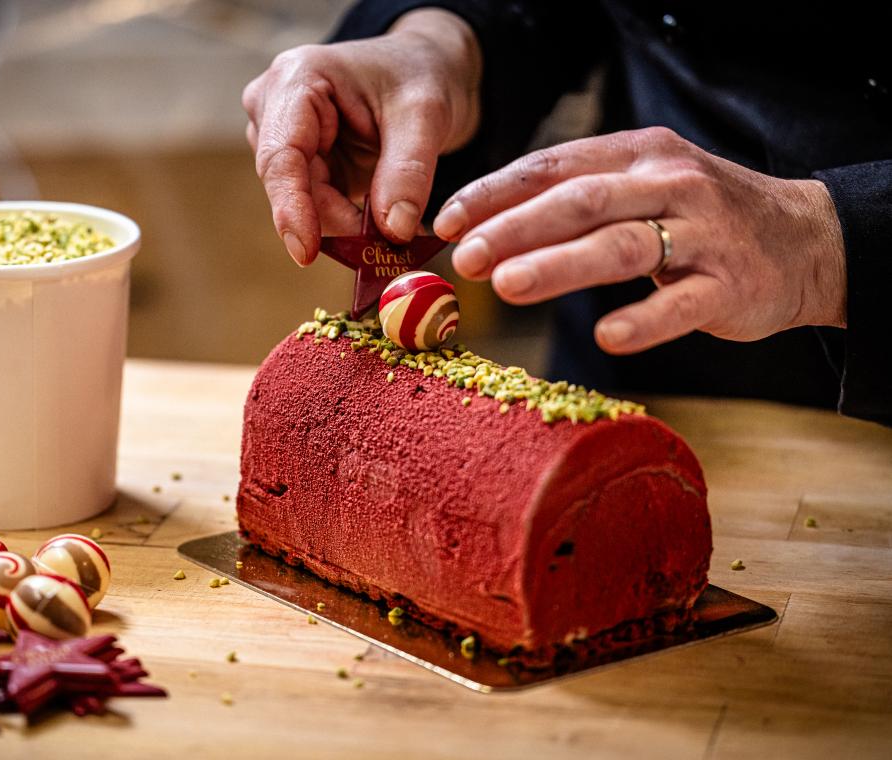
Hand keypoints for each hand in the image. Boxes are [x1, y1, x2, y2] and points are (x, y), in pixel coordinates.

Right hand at [242, 9, 479, 264]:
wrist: (421, 69)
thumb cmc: (419, 74)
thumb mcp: (425, 115)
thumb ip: (408, 171)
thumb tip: (393, 230)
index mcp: (296, 78)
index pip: (281, 155)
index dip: (291, 207)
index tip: (306, 253)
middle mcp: (275, 106)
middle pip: (291, 185)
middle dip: (335, 220)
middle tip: (385, 246)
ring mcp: (282, 136)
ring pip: (303, 202)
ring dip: (345, 222)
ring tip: (393, 226)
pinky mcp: (298, 162)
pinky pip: (315, 205)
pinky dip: (347, 220)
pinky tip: (379, 220)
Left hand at [433, 127, 846, 352]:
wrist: (805, 240)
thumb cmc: (698, 217)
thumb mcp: (640, 189)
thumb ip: (572, 202)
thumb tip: (482, 228)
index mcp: (636, 156)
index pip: (553, 167)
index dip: (495, 193)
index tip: (445, 223)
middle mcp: (668, 185)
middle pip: (581, 203)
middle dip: (516, 228)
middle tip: (465, 257)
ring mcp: (703, 235)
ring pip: (623, 247)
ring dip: (561, 265)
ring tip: (508, 285)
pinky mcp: (731, 286)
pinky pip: (682, 304)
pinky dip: (645, 319)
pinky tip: (608, 336)